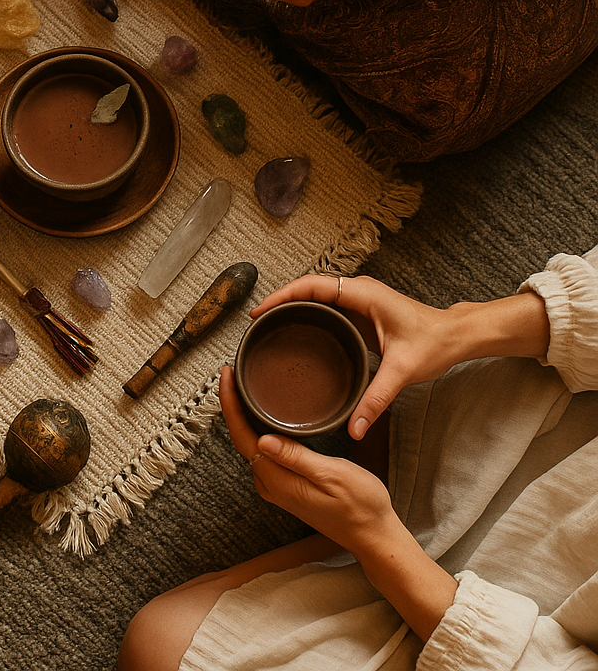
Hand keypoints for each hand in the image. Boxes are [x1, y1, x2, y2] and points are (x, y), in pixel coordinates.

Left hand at [219, 366, 394, 553]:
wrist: (373, 535)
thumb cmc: (360, 505)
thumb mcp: (332, 475)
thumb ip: (296, 458)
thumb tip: (262, 440)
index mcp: (278, 480)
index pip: (243, 437)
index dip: (231, 405)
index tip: (227, 376)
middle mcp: (271, 484)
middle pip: (242, 438)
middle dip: (233, 405)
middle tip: (232, 373)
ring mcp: (277, 486)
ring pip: (251, 444)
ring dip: (243, 416)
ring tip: (242, 386)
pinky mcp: (286, 484)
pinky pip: (264, 452)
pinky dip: (257, 429)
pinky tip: (262, 415)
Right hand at [250, 274, 550, 439]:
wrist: (456, 336)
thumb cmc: (434, 343)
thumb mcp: (402, 371)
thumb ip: (375, 399)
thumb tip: (355, 429)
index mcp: (363, 294)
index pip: (312, 285)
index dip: (283, 295)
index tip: (261, 310)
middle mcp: (357, 291)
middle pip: (307, 287)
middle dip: (280, 300)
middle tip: (256, 321)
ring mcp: (358, 299)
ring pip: (315, 294)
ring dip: (291, 304)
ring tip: (268, 324)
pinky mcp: (360, 310)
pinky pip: (326, 304)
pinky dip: (306, 311)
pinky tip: (295, 328)